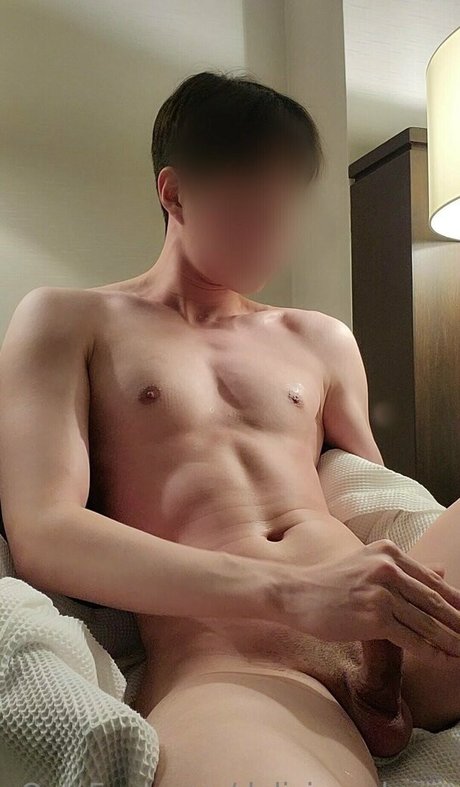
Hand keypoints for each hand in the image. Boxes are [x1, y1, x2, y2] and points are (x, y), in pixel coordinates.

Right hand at [274, 539, 459, 663]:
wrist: (294, 593)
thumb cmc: (329, 583)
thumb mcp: (367, 566)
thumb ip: (403, 570)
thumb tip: (441, 568)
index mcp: (388, 552)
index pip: (432, 579)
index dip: (456, 601)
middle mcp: (387, 567)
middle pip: (434, 599)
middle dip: (458, 621)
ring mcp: (381, 591)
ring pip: (426, 621)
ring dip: (451, 640)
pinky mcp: (373, 615)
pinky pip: (411, 637)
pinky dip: (431, 651)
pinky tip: (444, 660)